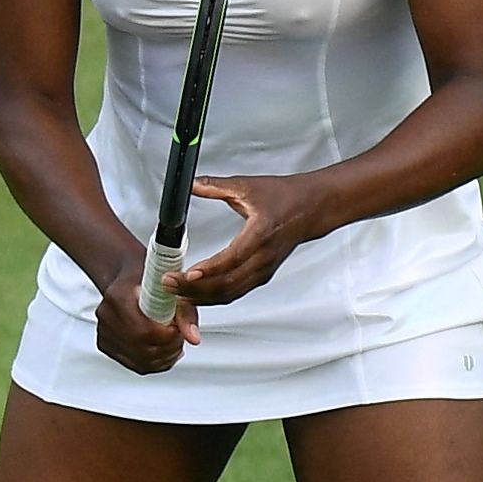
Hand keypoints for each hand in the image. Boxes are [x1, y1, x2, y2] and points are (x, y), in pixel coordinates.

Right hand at [92, 245, 197, 373]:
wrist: (128, 280)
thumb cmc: (149, 280)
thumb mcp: (173, 289)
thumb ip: (185, 314)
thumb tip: (193, 337)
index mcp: (119, 296)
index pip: (144, 331)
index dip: (167, 337)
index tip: (177, 329)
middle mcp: (106, 315)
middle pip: (141, 349)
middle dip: (168, 348)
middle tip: (179, 337)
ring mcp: (104, 331)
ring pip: (139, 361)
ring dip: (163, 357)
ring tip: (173, 344)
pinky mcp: (105, 344)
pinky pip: (134, 364)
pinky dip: (153, 362)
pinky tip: (162, 350)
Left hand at [153, 173, 324, 308]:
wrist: (313, 207)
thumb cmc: (286, 197)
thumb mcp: (248, 186)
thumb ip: (216, 186)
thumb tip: (191, 183)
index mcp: (261, 233)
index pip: (234, 257)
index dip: (210, 269)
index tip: (188, 273)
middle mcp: (264, 257)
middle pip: (228, 283)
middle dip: (195, 288)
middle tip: (169, 284)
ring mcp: (264, 269)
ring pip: (231, 293)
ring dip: (201, 297)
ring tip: (175, 292)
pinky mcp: (261, 276)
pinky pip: (235, 293)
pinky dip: (213, 298)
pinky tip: (194, 295)